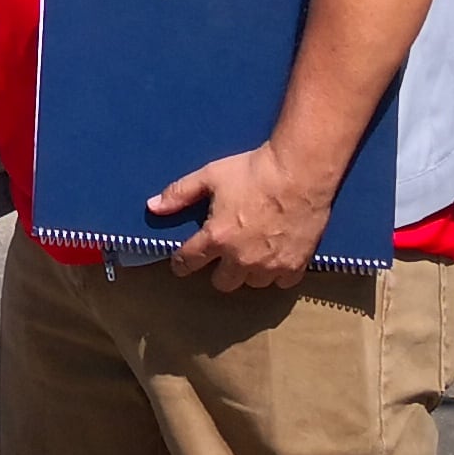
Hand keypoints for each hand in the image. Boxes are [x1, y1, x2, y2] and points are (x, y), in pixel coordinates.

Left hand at [147, 138, 339, 291]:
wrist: (300, 171)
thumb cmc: (254, 170)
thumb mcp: (210, 175)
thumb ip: (180, 193)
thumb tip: (152, 206)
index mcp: (216, 238)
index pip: (188, 263)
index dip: (182, 263)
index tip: (183, 262)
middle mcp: (241, 259)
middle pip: (222, 283)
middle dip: (219, 270)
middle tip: (224, 254)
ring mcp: (269, 266)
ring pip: (252, 284)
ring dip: (248, 273)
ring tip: (252, 254)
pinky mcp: (295, 265)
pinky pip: (281, 282)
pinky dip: (277, 274)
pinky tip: (276, 257)